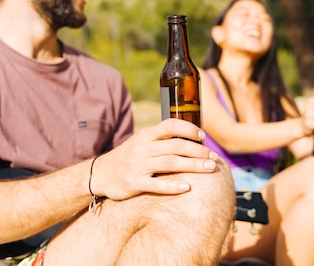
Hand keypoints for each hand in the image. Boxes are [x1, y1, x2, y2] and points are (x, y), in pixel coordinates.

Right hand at [89, 119, 219, 200]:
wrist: (100, 174)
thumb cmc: (128, 158)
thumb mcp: (141, 143)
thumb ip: (160, 140)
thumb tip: (190, 139)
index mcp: (145, 135)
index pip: (169, 125)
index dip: (188, 129)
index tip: (202, 136)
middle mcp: (142, 148)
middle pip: (175, 146)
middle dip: (198, 151)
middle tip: (213, 158)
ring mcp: (138, 165)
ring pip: (171, 163)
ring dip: (193, 165)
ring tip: (209, 168)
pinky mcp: (134, 183)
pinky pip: (157, 184)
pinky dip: (173, 186)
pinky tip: (187, 187)